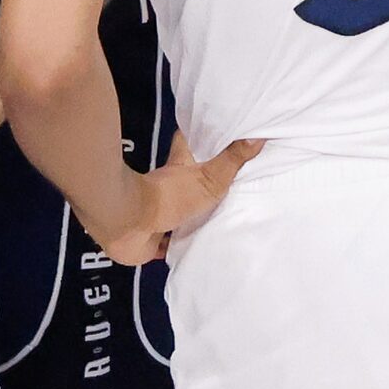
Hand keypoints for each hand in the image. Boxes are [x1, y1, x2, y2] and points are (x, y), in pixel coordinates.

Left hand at [98, 133, 262, 266]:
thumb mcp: (209, 177)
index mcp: (180, 168)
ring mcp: (157, 215)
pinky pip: (168, 245)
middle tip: (228, 192)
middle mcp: (167, 189)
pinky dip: (178, 248)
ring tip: (217, 226)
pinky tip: (192, 253)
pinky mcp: (151, 240)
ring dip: (191, 221)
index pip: (188, 146)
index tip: (215, 137)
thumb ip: (232, 160)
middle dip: (203, 189)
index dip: (200, 141)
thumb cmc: (170, 196)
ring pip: (177, 215)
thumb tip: (258, 135)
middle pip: (187, 184)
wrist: (131, 223)